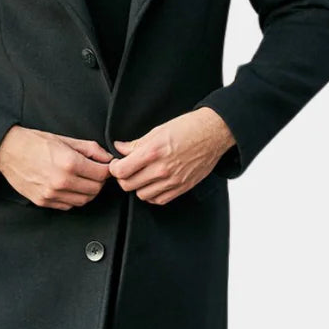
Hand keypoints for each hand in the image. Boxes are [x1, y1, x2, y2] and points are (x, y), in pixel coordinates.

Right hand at [0, 126, 113, 209]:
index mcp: (69, 163)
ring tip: (81, 180)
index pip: (102, 174)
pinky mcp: (44, 201)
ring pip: (83, 201)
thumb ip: (90, 149)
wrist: (8, 151)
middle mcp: (62, 181)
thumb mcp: (65, 140)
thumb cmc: (35, 143)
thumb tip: (108, 158)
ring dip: (87, 192)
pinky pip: (68, 206)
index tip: (104, 167)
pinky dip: (72, 198)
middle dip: (98, 181)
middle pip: (95, 189)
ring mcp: (52, 194)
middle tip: (93, 173)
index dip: (106, 170)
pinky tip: (68, 187)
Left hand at [109, 108, 235, 204]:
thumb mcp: (158, 130)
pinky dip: (152, 195)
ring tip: (141, 176)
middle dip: (124, 178)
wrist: (213, 133)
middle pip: (128, 185)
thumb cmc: (188, 128)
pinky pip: (158, 200)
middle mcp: (162, 169)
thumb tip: (119, 148)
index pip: (121, 171)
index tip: (117, 164)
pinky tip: (153, 184)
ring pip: (141, 195)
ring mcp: (172, 181)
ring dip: (138, 187)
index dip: (115, 168)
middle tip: (127, 170)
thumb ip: (136, 143)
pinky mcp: (182, 188)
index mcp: (153, 152)